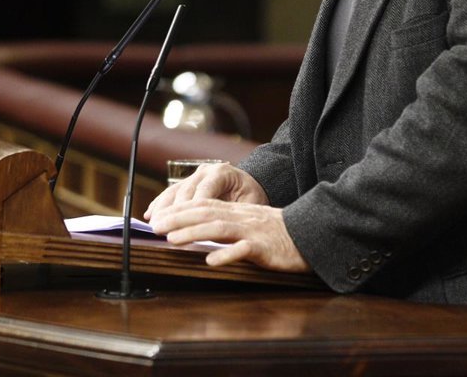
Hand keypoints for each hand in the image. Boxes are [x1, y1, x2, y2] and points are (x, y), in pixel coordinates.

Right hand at [143, 163, 267, 219]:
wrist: (252, 183)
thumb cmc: (253, 197)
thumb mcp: (250, 205)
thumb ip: (233, 214)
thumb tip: (216, 231)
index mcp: (222, 173)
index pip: (203, 193)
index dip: (191, 211)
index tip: (182, 228)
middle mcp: (206, 171)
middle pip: (184, 192)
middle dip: (172, 212)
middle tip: (161, 229)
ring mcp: (195, 175)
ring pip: (174, 191)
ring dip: (162, 209)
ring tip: (153, 225)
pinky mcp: (188, 182)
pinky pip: (170, 192)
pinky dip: (159, 203)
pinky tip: (149, 214)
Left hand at [149, 198, 310, 272]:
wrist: (311, 235)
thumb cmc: (278, 232)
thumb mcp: (250, 222)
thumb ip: (227, 223)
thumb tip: (197, 230)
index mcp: (237, 211)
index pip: (203, 206)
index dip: (179, 211)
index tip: (158, 217)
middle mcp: (242, 217)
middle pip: (206, 213)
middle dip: (178, 219)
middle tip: (155, 227)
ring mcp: (253, 231)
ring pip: (220, 228)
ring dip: (194, 234)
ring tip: (172, 240)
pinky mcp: (265, 248)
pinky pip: (245, 249)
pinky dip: (227, 254)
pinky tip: (211, 260)